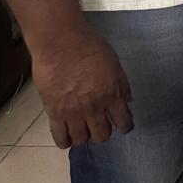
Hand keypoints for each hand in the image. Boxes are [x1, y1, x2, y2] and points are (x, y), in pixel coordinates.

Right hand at [30, 23, 132, 147]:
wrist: (60, 42)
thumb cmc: (88, 46)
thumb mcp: (114, 62)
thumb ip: (122, 84)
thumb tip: (127, 101)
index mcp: (112, 93)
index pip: (123, 122)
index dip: (124, 126)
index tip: (122, 125)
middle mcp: (94, 107)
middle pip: (102, 135)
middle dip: (103, 131)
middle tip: (99, 123)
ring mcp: (73, 112)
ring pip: (82, 140)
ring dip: (84, 135)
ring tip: (82, 127)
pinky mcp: (54, 113)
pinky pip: (61, 138)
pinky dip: (66, 140)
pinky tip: (68, 134)